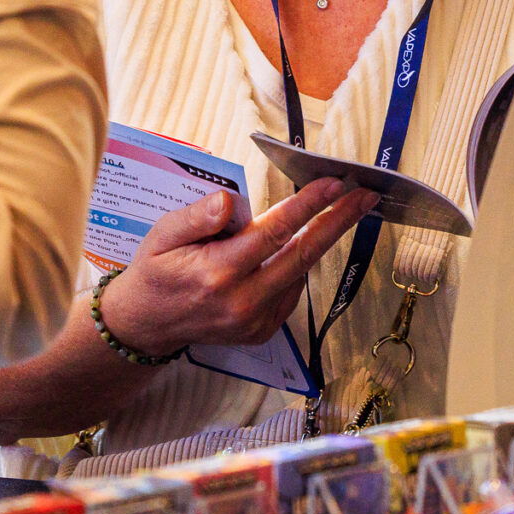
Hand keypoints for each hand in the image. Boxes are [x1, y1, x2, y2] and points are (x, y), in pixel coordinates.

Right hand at [98, 178, 378, 354]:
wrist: (147, 324)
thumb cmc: (156, 270)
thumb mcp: (162, 234)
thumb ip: (197, 216)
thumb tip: (232, 201)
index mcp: (217, 273)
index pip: (273, 233)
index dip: (307, 206)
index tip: (334, 182)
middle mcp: (242, 302)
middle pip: (303, 255)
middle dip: (338, 221)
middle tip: (366, 194)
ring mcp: (255, 321)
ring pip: (300, 272)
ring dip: (319, 240)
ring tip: (337, 209)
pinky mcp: (263, 331)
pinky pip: (291, 291)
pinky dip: (296, 265)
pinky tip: (292, 246)